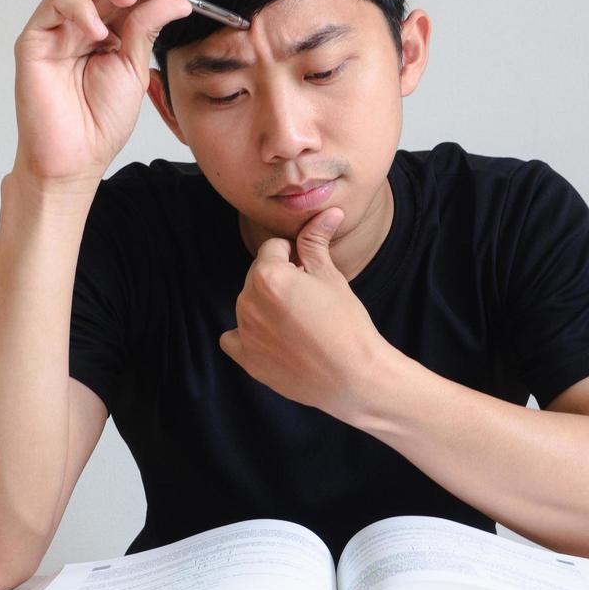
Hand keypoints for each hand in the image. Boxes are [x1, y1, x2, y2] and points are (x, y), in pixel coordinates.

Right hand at [11, 0, 192, 192]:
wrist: (77, 157)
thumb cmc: (102, 122)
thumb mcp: (134, 69)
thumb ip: (147, 30)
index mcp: (110, 33)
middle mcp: (82, 25)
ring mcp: (57, 30)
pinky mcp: (34, 38)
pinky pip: (53, 3)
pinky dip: (78, 8)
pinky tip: (98, 31)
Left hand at [219, 209, 388, 422]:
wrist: (354, 377)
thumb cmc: (346, 324)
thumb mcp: (331, 277)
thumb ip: (316, 242)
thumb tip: (327, 212)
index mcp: (267, 276)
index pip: (273, 248)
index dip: (294, 255)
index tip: (310, 270)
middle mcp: (248, 302)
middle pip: (258, 275)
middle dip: (280, 279)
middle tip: (309, 298)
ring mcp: (246, 333)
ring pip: (250, 304)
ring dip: (267, 305)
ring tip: (300, 321)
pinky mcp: (248, 360)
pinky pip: (233, 338)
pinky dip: (248, 334)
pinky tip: (273, 338)